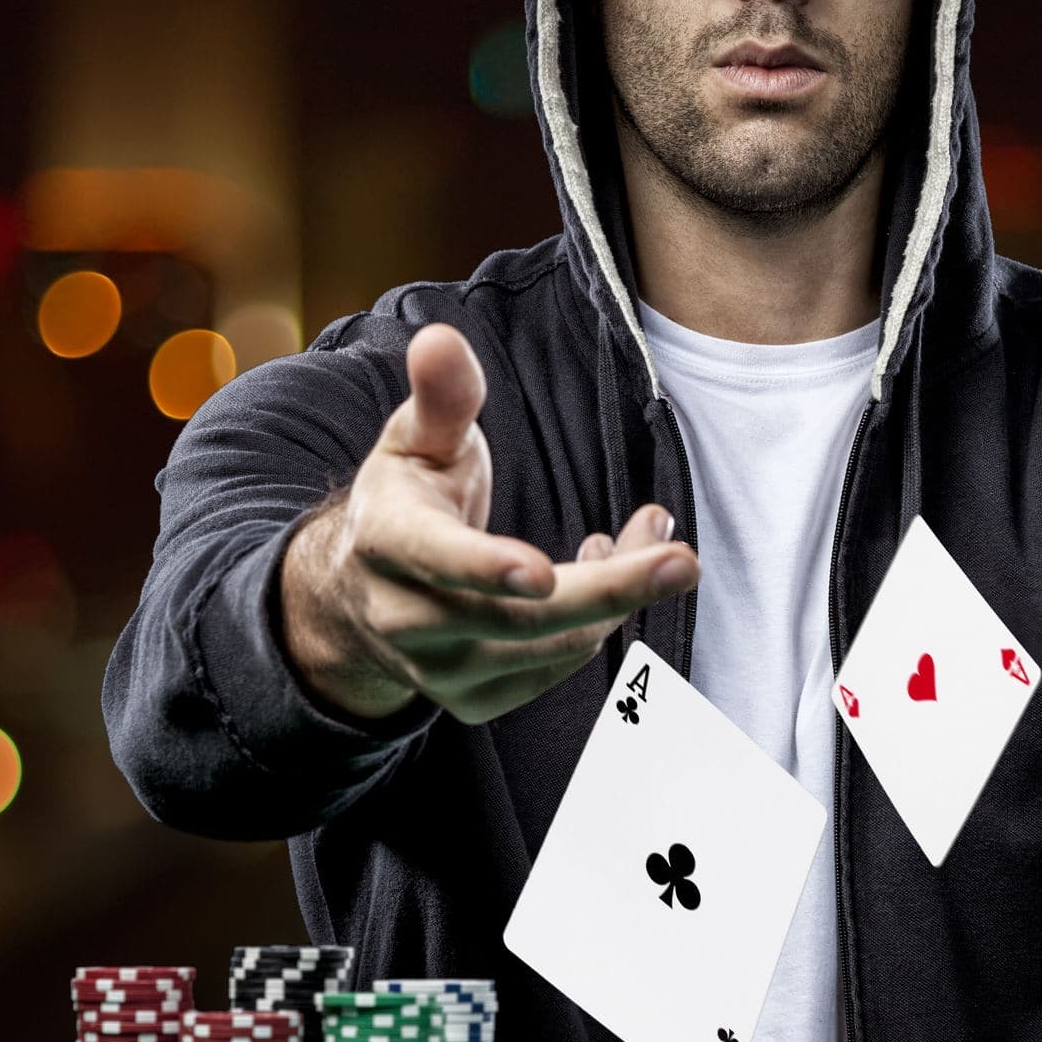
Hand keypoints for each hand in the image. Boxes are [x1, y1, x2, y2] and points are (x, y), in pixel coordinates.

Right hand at [280, 322, 699, 724]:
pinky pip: (559, 666)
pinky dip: (601, 620)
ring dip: (619, 593)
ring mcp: (439, 672)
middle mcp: (404, 619)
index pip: (435, 559)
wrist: (361, 594)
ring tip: (651, 533)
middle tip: (680, 560)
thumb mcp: (415, 439)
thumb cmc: (406, 499)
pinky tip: (608, 566)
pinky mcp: (476, 702)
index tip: (543, 572)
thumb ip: (440, 396)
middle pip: (517, 620)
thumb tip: (441, 340)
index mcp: (385, 541)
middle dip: (609, 589)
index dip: (487, 567)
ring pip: (551, 646)